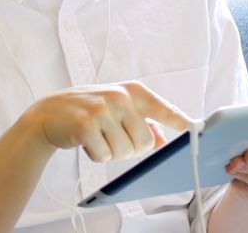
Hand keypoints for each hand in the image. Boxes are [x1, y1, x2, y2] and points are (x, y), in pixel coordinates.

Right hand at [28, 81, 190, 161]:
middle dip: (131, 149)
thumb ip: (142, 121)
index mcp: (132, 90)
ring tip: (98, 137)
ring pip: (125, 152)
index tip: (199, 129)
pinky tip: (86, 141)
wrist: (48, 113)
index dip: (182, 122)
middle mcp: (119, 96)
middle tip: (112, 137)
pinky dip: (96, 155)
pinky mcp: (85, 125)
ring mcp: (101, 109)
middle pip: (144, 142)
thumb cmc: (87, 111)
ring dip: (112, 152)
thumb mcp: (116, 108)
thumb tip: (161, 140)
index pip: (164, 109)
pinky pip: (104, 156)